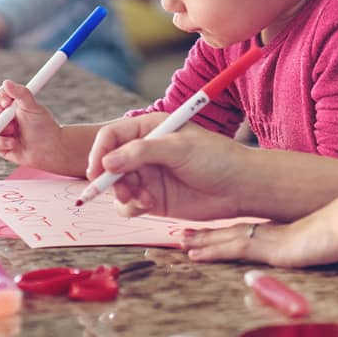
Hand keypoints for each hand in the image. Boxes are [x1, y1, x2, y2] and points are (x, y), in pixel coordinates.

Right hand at [0, 80, 64, 168]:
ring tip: (15, 132)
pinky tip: (14, 144)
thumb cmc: (44, 126)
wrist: (50, 149)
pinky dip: (3, 142)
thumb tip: (6, 82)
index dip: (0, 98)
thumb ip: (21, 94)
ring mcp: (3, 131)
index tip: (7, 103)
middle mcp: (6, 117)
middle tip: (2, 115)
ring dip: (1, 129)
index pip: (0, 96)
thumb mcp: (33, 107)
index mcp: (13, 106)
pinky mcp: (1, 146)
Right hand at [86, 117, 251, 220]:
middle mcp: (143, 151)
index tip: (97, 171)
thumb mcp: (179, 148)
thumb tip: (108, 161)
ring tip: (143, 199)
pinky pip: (127, 205)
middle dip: (110, 178)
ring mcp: (147, 176)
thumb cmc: (216, 158)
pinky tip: (149, 205)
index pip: (111, 136)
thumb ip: (142, 152)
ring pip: (116, 186)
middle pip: (109, 163)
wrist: (240, 187)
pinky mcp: (152, 199)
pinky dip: (131, 207)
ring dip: (122, 194)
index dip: (99, 152)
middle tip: (124, 189)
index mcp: (149, 128)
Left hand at [180, 189, 337, 267]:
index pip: (250, 233)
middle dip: (207, 236)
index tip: (211, 235)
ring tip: (181, 243)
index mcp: (287, 232)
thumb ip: (320, 251)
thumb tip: (316, 257)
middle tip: (184, 236)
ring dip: (203, 242)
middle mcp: (274, 232)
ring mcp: (271, 238)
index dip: (227, 235)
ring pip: (227, 238)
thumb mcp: (333, 245)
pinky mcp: (272, 248)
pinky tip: (195, 255)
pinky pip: (234, 248)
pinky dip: (212, 251)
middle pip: (233, 233)